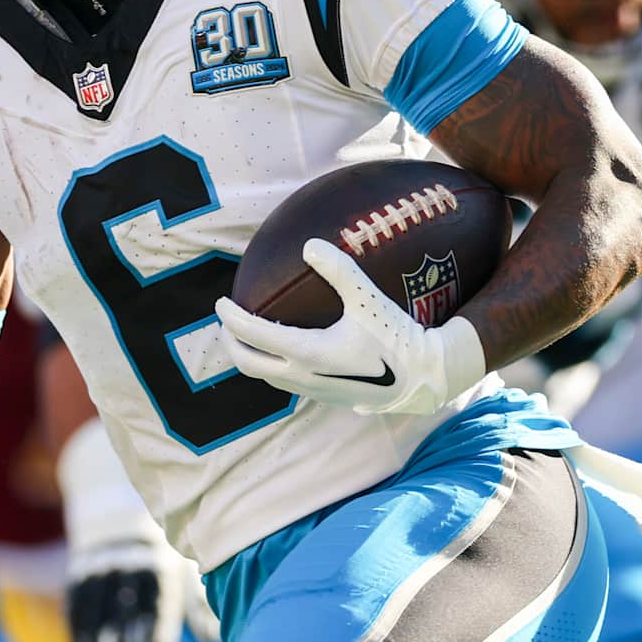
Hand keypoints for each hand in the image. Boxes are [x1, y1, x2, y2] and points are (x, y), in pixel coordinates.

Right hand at [59, 420, 186, 641]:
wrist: (116, 502)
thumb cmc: (159, 546)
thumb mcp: (181, 564)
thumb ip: (197, 603)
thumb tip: (210, 640)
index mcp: (161, 563)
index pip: (159, 602)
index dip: (156, 629)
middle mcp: (131, 563)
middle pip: (129, 600)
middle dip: (129, 628)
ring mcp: (102, 565)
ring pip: (100, 604)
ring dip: (100, 635)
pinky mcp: (79, 570)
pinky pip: (78, 604)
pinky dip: (79, 631)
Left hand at [215, 239, 485, 414]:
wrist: (421, 380)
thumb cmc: (396, 337)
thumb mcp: (368, 299)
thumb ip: (339, 270)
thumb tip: (309, 244)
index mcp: (307, 353)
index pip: (253, 335)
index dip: (230, 318)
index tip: (220, 302)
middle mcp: (303, 377)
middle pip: (248, 364)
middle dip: (230, 342)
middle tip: (226, 320)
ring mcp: (312, 391)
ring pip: (265, 377)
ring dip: (250, 356)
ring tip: (247, 334)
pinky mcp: (323, 397)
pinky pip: (284, 382)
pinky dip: (270, 365)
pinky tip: (281, 349)